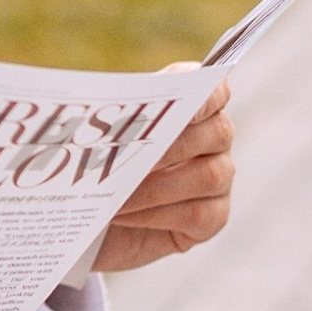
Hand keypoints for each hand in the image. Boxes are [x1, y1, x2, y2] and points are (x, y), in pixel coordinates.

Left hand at [95, 74, 233, 273]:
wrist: (98, 219)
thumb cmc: (104, 167)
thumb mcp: (103, 138)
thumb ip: (111, 120)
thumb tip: (91, 113)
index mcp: (197, 108)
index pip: (215, 91)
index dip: (203, 93)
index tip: (176, 101)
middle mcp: (216, 139)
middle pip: (215, 133)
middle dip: (168, 146)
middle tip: (126, 157)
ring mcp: (220, 179)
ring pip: (207, 177)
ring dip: (154, 187)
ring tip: (113, 194)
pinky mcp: (214, 217)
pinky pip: (196, 215)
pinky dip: (154, 215)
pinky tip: (122, 215)